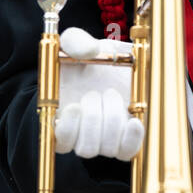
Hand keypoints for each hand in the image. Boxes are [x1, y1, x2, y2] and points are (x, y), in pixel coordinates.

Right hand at [54, 27, 144, 160]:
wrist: (119, 63)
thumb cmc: (92, 56)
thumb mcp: (78, 41)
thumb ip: (75, 41)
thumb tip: (88, 49)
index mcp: (60, 117)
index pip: (58, 142)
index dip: (66, 131)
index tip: (74, 107)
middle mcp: (81, 134)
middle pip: (86, 148)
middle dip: (94, 118)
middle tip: (99, 92)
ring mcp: (105, 138)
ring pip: (106, 149)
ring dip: (112, 121)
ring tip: (112, 95)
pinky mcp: (126, 138)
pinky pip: (127, 152)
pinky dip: (132, 138)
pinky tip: (133, 120)